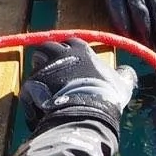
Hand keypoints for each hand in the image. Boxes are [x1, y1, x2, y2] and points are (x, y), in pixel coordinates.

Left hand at [18, 38, 137, 132]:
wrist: (85, 113)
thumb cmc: (105, 95)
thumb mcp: (122, 84)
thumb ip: (123, 75)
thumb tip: (126, 72)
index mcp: (79, 48)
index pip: (70, 42)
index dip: (70, 53)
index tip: (74, 64)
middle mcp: (58, 52)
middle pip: (47, 48)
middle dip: (49, 59)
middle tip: (56, 76)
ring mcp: (43, 68)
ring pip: (35, 67)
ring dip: (40, 76)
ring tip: (47, 92)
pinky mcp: (31, 84)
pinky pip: (28, 90)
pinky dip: (33, 99)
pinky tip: (41, 110)